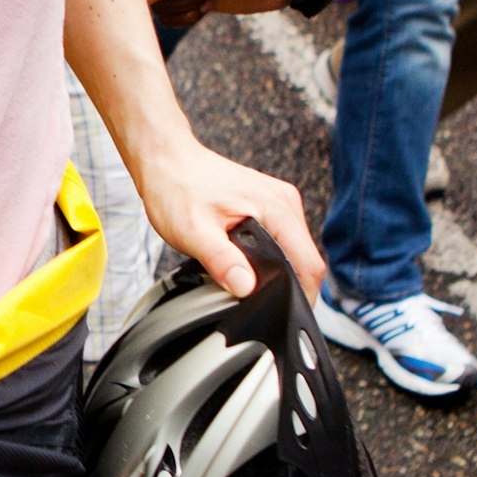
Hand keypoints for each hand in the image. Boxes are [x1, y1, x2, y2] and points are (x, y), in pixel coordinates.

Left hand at [125, 129, 324, 299]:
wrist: (166, 160)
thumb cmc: (177, 188)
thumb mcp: (193, 232)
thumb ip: (222, 260)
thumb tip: (247, 287)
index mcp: (276, 207)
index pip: (309, 263)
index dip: (304, 295)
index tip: (288, 315)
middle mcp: (284, 201)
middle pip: (306, 258)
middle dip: (292, 286)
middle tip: (264, 305)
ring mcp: (278, 201)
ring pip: (295, 250)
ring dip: (282, 271)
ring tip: (254, 285)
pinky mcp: (268, 203)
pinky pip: (282, 239)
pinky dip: (273, 257)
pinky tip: (250, 264)